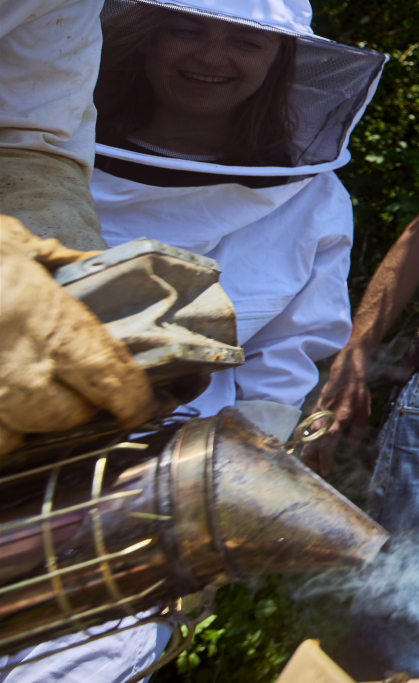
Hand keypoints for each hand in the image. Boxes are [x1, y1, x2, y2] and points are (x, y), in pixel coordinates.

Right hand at [0, 215, 152, 455]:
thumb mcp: (11, 243)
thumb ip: (60, 263)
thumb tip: (103, 268)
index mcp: (43, 318)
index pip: (108, 376)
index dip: (132, 399)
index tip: (141, 406)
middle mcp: (12, 364)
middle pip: (63, 417)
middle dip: (72, 411)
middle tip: (71, 393)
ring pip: (13, 440)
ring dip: (21, 427)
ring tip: (18, 400)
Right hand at [300, 344, 371, 474]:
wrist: (346, 372)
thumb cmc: (358, 393)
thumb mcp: (364, 413)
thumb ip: (356, 432)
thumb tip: (350, 450)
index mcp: (338, 418)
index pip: (327, 442)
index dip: (324, 458)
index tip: (325, 471)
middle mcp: (324, 417)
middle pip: (310, 443)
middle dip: (309, 460)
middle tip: (313, 472)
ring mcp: (316, 413)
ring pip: (306, 437)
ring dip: (307, 451)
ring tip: (310, 464)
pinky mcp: (312, 410)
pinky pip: (306, 429)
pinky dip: (306, 440)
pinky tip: (309, 448)